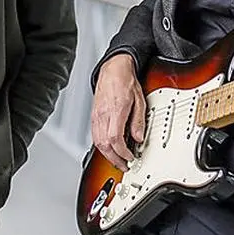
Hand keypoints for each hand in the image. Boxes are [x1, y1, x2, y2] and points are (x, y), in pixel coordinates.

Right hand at [90, 53, 145, 171]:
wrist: (113, 69)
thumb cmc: (125, 81)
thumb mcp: (140, 100)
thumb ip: (139, 121)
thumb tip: (139, 137)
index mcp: (116, 110)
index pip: (115, 139)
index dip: (122, 152)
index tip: (130, 157)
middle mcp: (103, 114)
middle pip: (104, 144)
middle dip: (114, 159)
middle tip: (124, 165)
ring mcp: (96, 115)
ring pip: (97, 142)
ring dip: (107, 155)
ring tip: (117, 160)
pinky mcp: (94, 115)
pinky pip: (95, 135)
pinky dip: (102, 146)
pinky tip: (109, 148)